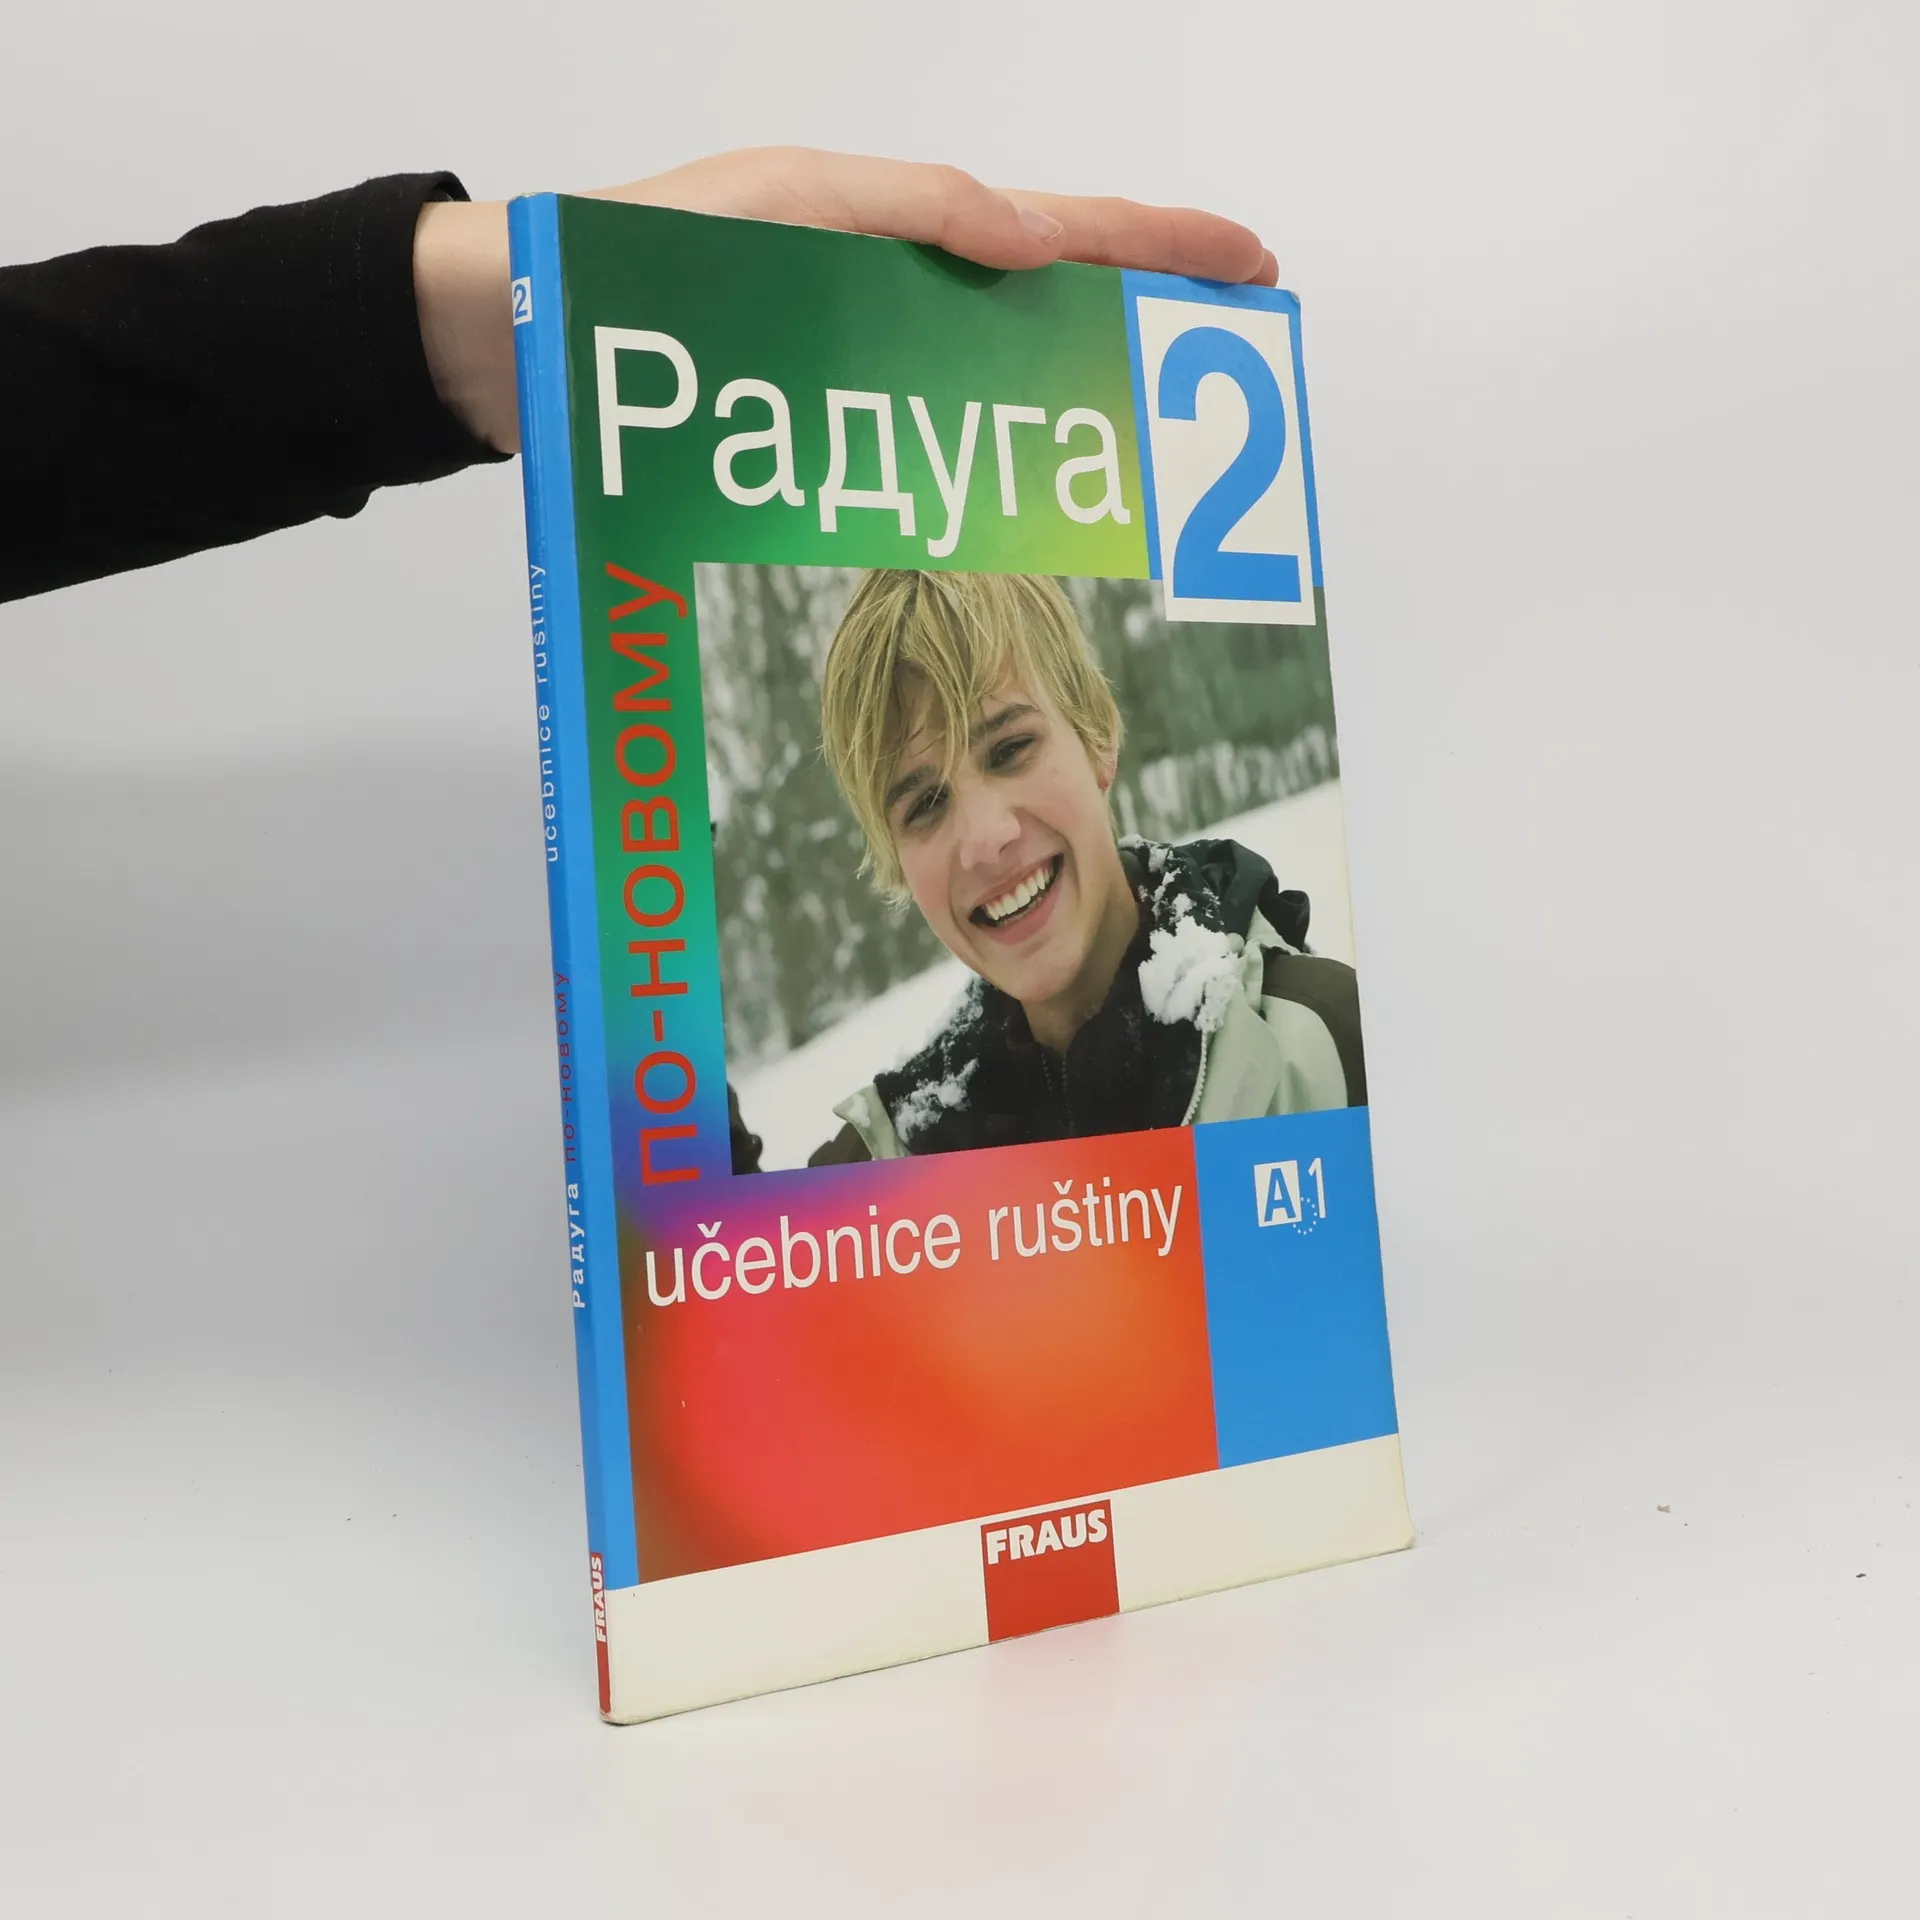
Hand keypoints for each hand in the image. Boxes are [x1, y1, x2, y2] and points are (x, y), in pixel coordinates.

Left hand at [415, 147, 1276, 454]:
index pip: (1063, 232)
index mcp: (899, 227)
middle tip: (1225, 378)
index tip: (1251, 269)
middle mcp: (892, 302)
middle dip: (1143, 340)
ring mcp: (855, 375)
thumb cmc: (631, 257)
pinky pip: (915, 464)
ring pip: (992, 400)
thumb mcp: (779, 199)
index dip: (1161, 249)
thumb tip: (1028, 238)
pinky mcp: (811, 442)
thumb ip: (905, 210)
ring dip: (1071, 424)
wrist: (518, 343)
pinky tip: (1007, 528)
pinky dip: (973, 488)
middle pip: (1050, 318)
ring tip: (1147, 464)